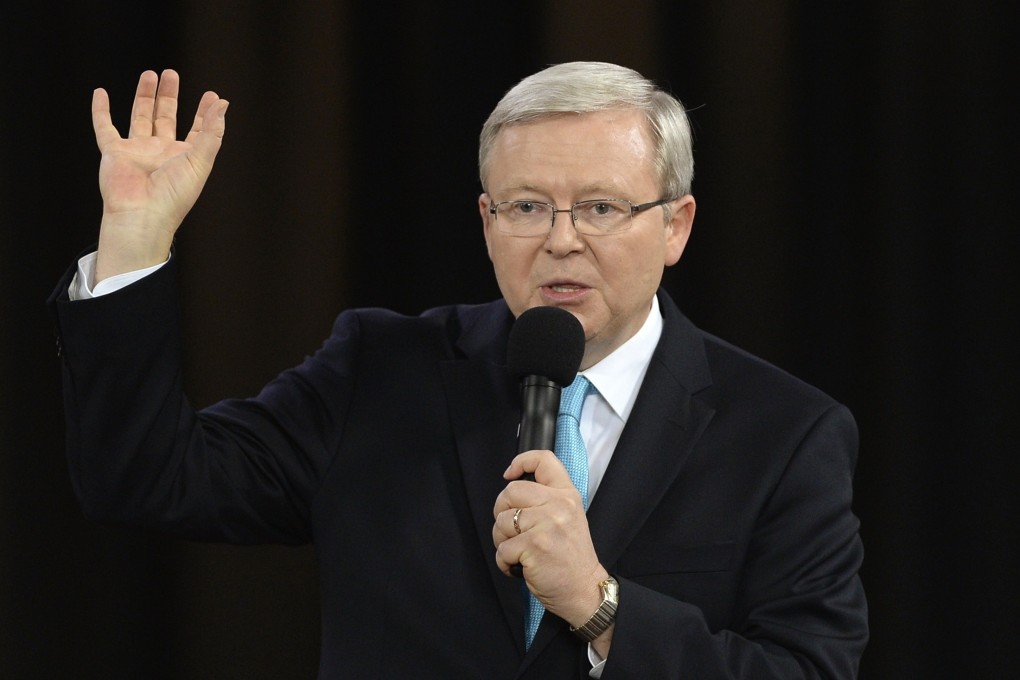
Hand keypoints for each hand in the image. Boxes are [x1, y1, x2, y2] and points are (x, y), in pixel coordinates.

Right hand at [92, 69, 227, 282]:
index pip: (197, 130)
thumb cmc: (174, 196)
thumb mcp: (200, 162)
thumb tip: (223, 105)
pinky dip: (100, 111)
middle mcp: (161, 153)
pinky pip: (104, 128)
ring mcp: (137, 152)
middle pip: (166, 117)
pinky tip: (101, 93)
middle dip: (169, 96)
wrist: (141, 215)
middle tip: (171, 74)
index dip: (205, 114)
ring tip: (150, 75)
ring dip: (144, 96)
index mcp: (184, 157)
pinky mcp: (114, 153)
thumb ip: (211, 133)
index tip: (212, 96)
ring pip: (140, 117)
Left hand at [492, 450, 609, 627]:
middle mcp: (559, 505)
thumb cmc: (571, 558)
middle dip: (502, 511)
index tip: (510, 475)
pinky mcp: (535, 546)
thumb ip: (547, 500)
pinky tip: (519, 567)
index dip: (520, 462)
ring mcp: (547, 525)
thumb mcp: (568, 518)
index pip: (544, 460)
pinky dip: (504, 562)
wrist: (584, 590)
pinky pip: (502, 548)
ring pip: (502, 521)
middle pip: (510, 491)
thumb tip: (512, 489)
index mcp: (567, 495)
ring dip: (502, 540)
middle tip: (512, 530)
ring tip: (519, 552)